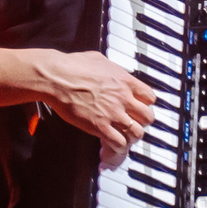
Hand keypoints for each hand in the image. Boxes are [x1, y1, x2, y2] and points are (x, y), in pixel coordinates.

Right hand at [34, 50, 155, 163]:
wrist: (56, 77)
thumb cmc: (72, 66)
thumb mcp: (100, 60)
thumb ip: (111, 69)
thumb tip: (111, 70)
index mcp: (125, 81)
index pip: (150, 97)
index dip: (145, 104)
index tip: (139, 107)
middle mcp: (124, 98)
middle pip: (148, 117)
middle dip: (142, 122)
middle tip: (133, 123)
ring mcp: (113, 114)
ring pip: (137, 133)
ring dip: (131, 137)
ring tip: (124, 137)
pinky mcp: (100, 127)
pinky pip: (120, 143)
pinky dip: (118, 147)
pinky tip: (113, 146)